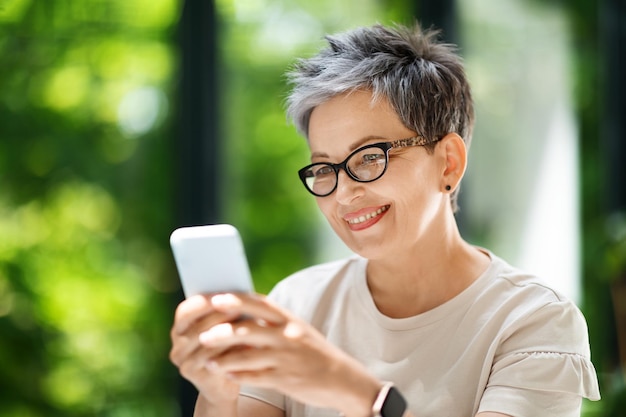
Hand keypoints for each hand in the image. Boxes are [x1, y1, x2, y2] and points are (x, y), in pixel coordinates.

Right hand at [169, 294, 243, 405]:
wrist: (224, 385)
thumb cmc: (228, 349)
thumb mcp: (224, 329)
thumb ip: (224, 312)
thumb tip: (237, 294)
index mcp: (180, 328)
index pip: (185, 310)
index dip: (203, 302)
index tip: (223, 294)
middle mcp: (176, 344)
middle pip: (195, 326)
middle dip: (217, 315)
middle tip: (238, 308)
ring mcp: (181, 360)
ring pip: (203, 341)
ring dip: (225, 331)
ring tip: (245, 323)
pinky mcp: (190, 373)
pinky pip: (209, 358)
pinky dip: (227, 349)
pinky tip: (243, 343)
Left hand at [198, 293, 379, 416]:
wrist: (342, 379)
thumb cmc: (313, 353)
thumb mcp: (297, 331)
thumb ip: (272, 324)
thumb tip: (241, 317)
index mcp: (289, 320)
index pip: (260, 304)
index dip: (237, 301)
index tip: (216, 298)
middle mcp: (287, 336)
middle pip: (250, 329)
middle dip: (223, 331)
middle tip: (202, 334)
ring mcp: (286, 358)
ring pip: (248, 355)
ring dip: (225, 359)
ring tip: (207, 361)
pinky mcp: (286, 379)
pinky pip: (256, 377)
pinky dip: (238, 376)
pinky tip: (225, 375)